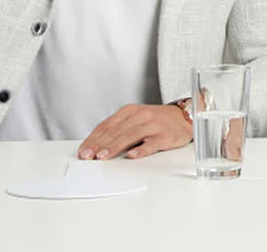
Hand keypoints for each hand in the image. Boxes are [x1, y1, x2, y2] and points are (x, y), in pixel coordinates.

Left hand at [77, 103, 192, 160]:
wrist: (183, 117)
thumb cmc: (155, 121)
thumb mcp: (135, 119)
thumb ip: (118, 130)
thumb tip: (97, 146)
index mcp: (130, 111)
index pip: (107, 125)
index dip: (94, 138)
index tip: (83, 150)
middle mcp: (140, 115)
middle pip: (116, 131)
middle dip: (99, 144)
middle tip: (88, 156)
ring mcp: (153, 125)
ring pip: (130, 136)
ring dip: (115, 146)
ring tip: (103, 156)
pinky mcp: (164, 135)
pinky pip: (151, 143)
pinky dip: (141, 149)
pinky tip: (132, 156)